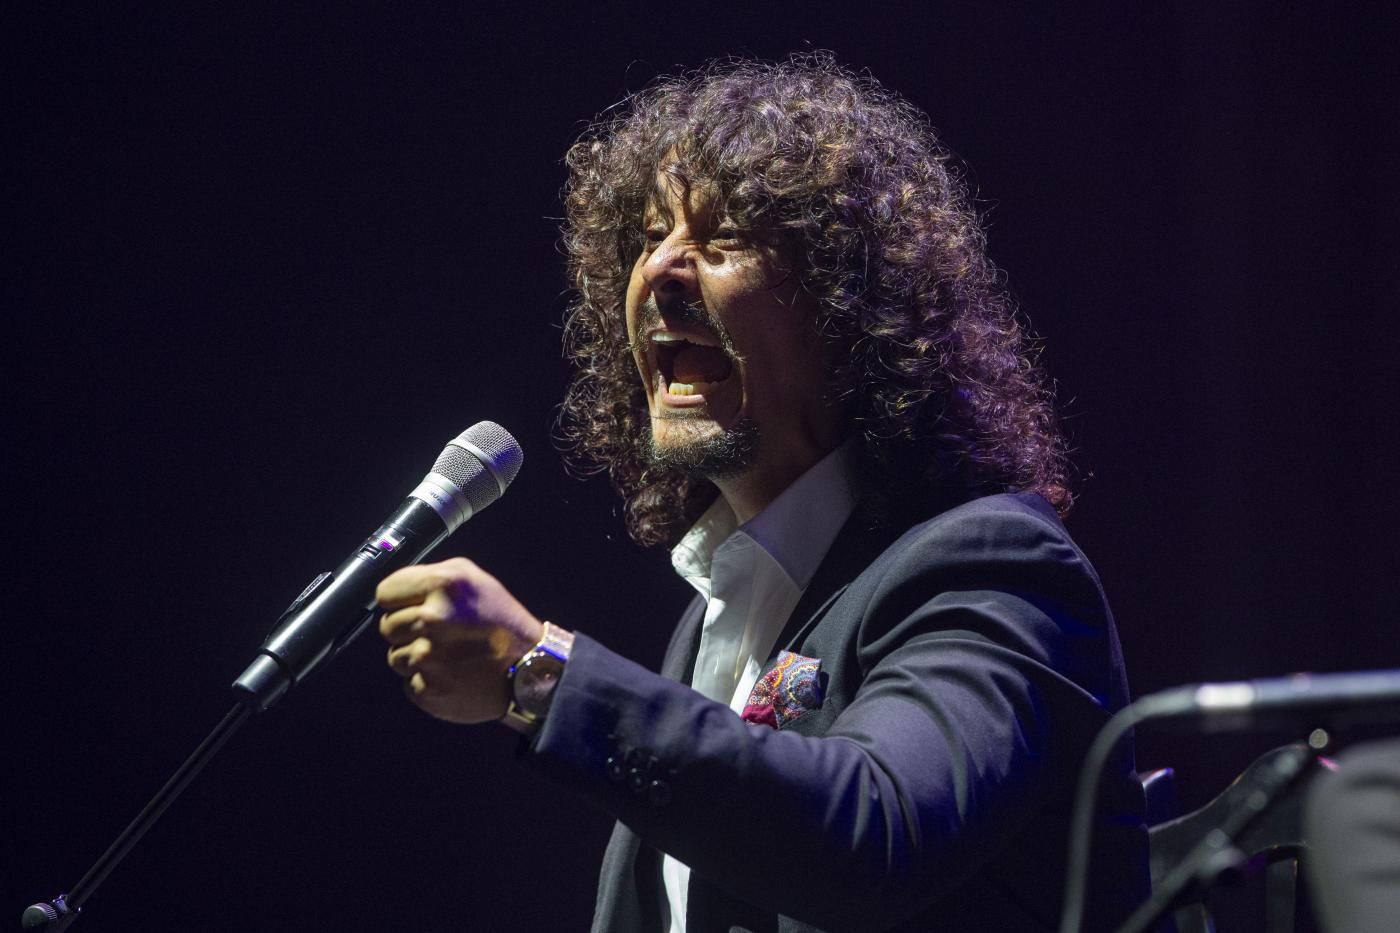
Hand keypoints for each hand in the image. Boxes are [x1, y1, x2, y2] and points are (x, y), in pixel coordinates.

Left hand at [377, 557, 544, 723]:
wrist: (530, 669)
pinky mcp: (428, 689)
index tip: (415, 606)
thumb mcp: (474, 579)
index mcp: (442, 585)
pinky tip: (451, 673)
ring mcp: (428, 657)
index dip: (399, 599)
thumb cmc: (502, 622)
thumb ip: (431, 576)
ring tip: (448, 654)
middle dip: (408, 629)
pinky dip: (427, 680)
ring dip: (416, 657)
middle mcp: (431, 619)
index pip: (385, 592)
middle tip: (440, 632)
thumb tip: (396, 589)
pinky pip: (409, 683)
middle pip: (386, 626)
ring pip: (395, 657)